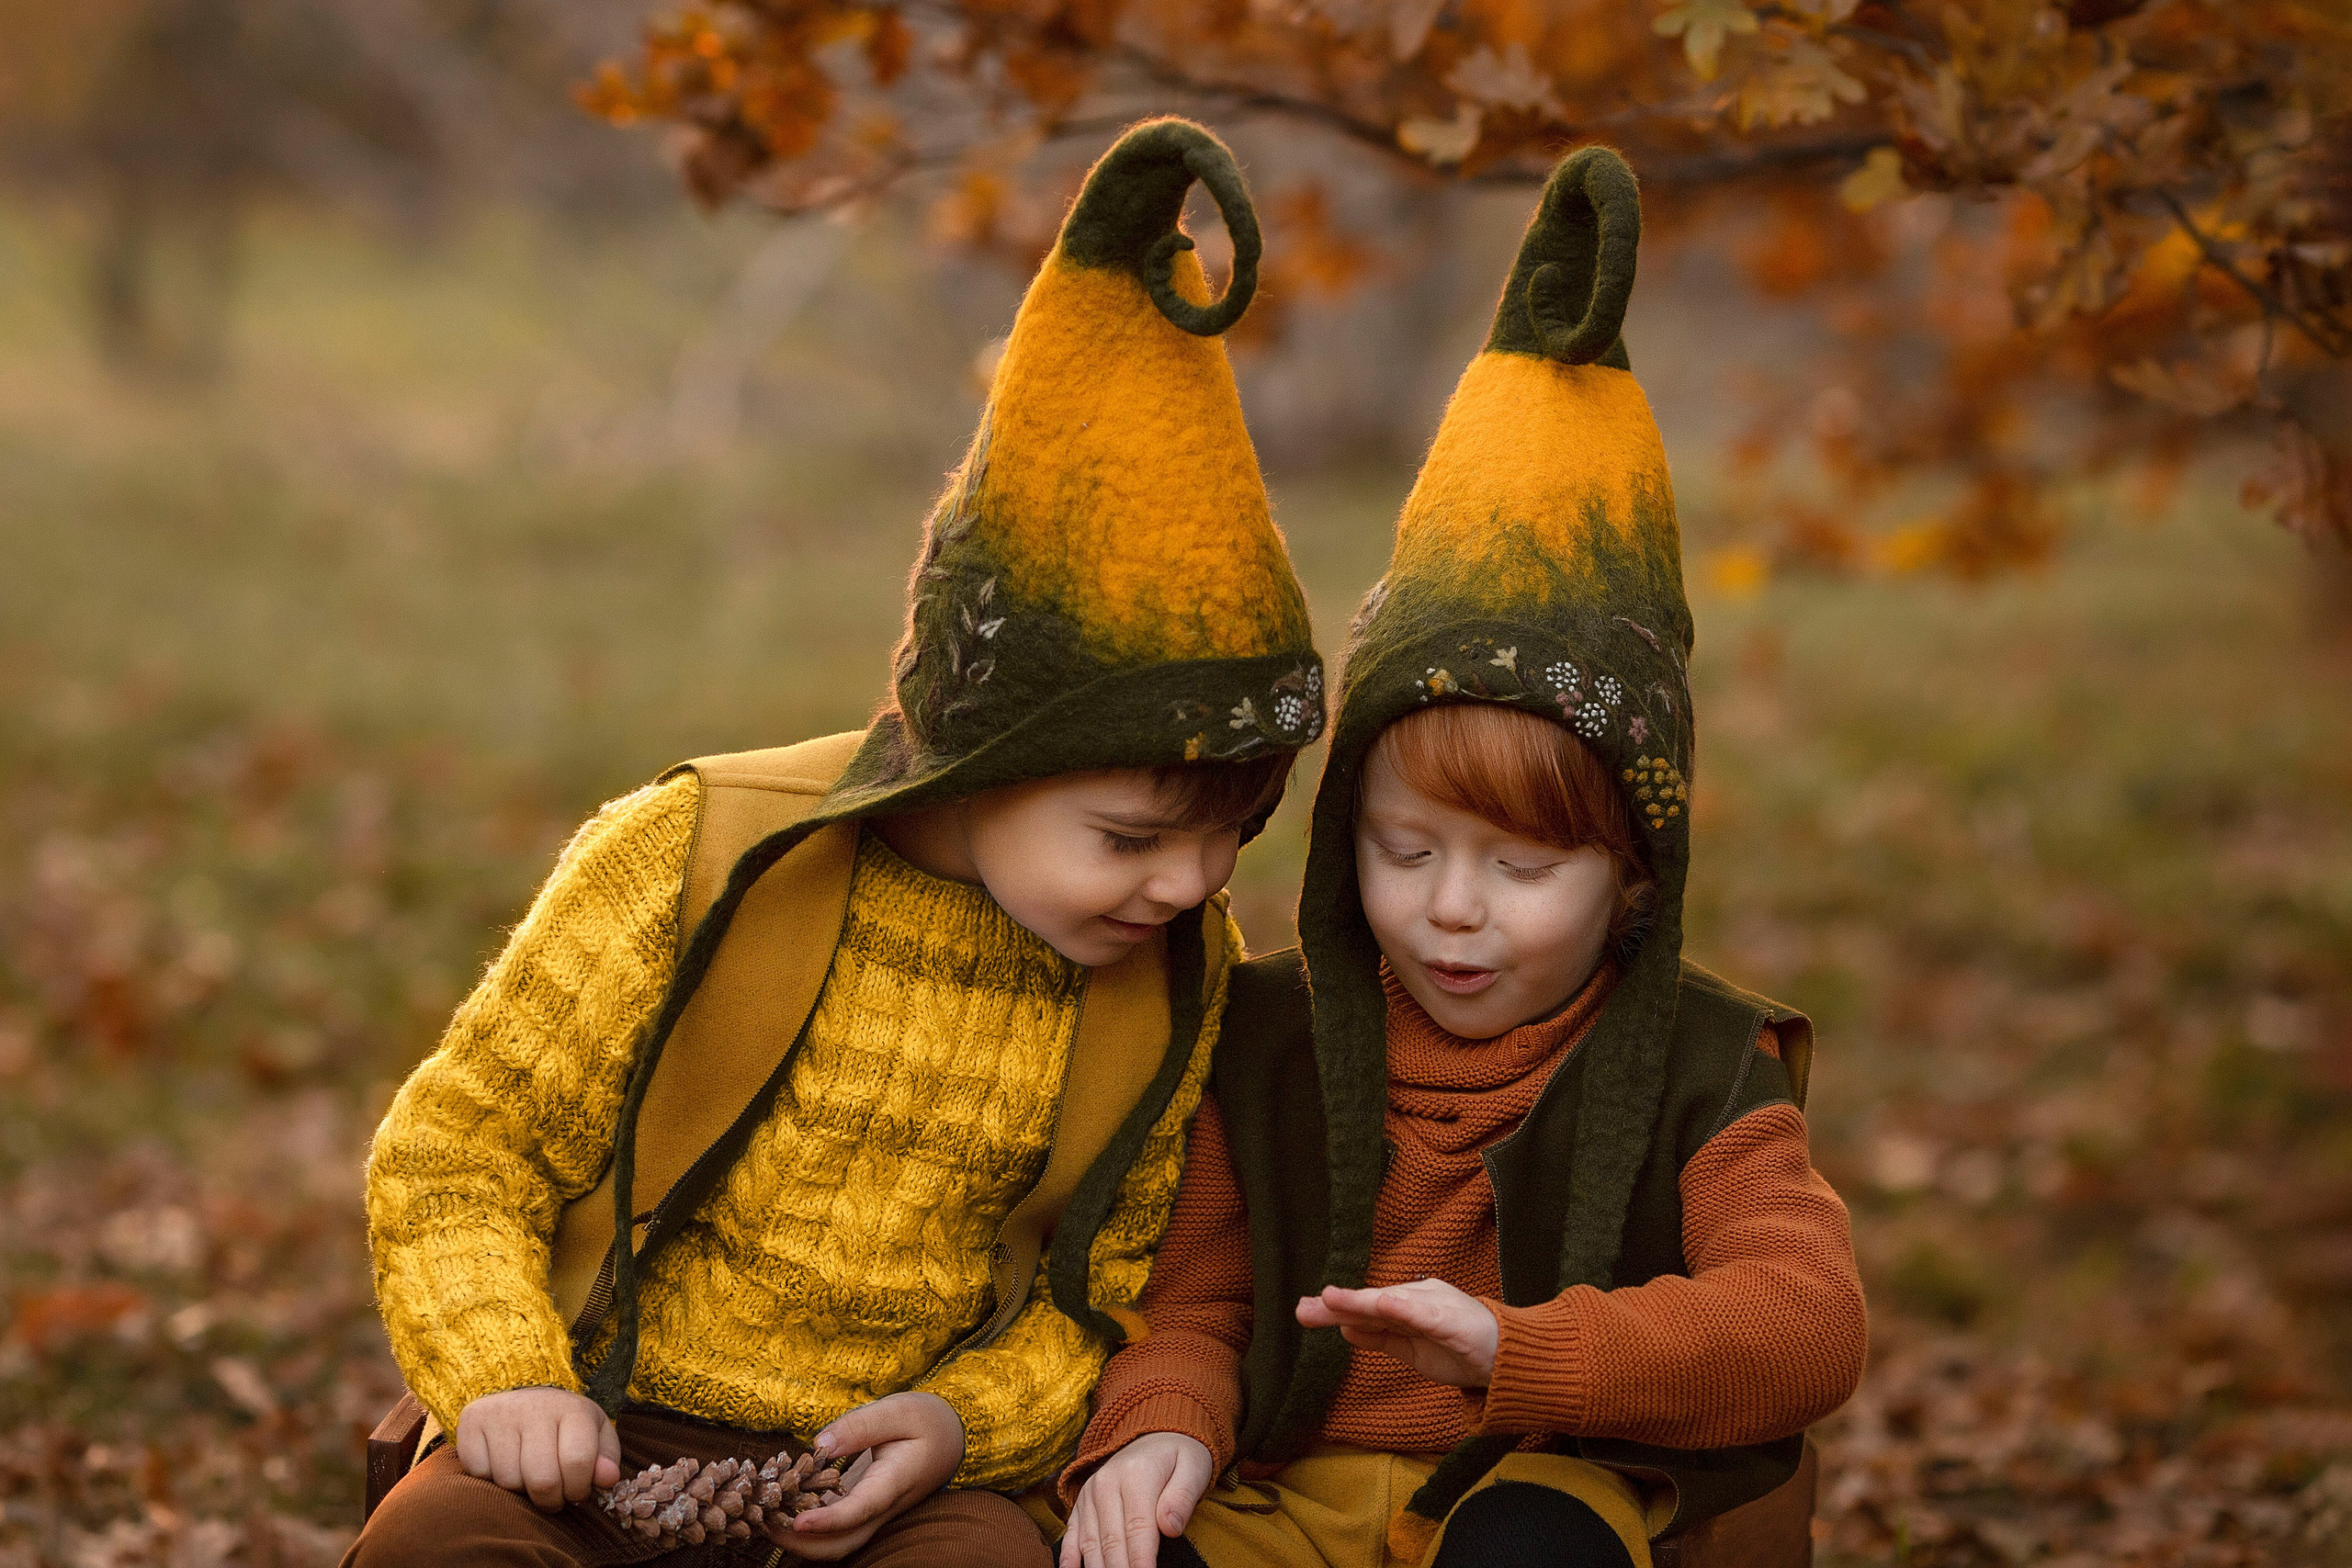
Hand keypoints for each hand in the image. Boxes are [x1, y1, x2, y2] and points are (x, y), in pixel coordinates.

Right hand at [454, 1386, 620, 1509]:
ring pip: (508, 1480)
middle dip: (550, 1498)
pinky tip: (502, 1462)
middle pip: (542, 1479)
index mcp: (572, 1409)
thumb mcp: (595, 1437)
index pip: (578, 1462)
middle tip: (552, 1494)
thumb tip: (608, 1478)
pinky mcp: (471, 1420)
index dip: (578, 1488)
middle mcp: (535, 1407)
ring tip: (527, 1474)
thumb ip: (606, 1460)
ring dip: (519, 1489)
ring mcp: (501, 1413)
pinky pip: (478, 1471)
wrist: (525, 1395)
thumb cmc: (565, 1426)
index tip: (576, 1491)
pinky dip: (490, 1478)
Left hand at [780, 1392, 965, 1560]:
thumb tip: (819, 1445)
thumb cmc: (927, 1420)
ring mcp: (873, 1511)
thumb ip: (860, 1426)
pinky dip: (808, 1523)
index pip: (859, 1510)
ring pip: (837, 1542)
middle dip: (801, 1543)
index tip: (796, 1521)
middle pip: (842, 1544)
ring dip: (800, 1538)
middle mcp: (883, 1506)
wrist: (953, 1436)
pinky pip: (836, 1526)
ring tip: (765, 1512)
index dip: (827, 1520)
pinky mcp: (864, 1507)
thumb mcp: (899, 1410)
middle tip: (763, 1519)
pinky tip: (783, 1500)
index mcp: (895, 1482)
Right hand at [1059, 1432, 1213, 1567]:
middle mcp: (1106, 1483)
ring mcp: (1090, 1493)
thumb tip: (1170, 1527)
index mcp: (1136, 1475)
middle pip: (1111, 1541)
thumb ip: (1183, 1497)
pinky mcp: (1082, 1502)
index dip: (1141, 1562)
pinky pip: (1073, 1533)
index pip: (1138, 1529)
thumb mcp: (1193, 1469)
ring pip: (1091, 1542)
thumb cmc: (1180, 1457)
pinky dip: (1070, 1556)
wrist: (1157, 1434)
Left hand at [1295, 1280, 1499, 1388]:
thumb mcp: (1412, 1347)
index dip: (1336, 1309)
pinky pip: (1426, 1316)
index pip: (1367, 1308)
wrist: (1509, 1359)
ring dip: (1362, 1301)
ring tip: (1331, 1298)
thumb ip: (1381, 1337)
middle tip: (1305, 1306)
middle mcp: (1418, 1299)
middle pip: (1372, 1302)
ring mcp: (1436, 1307)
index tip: (1305, 1310)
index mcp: (1409, 1305)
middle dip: (1339, 1305)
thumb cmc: (1462, 1350)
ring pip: (1392, 1304)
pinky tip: (1383, 1304)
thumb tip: (1344, 1329)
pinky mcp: (1453, 1322)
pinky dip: (1405, 1309)